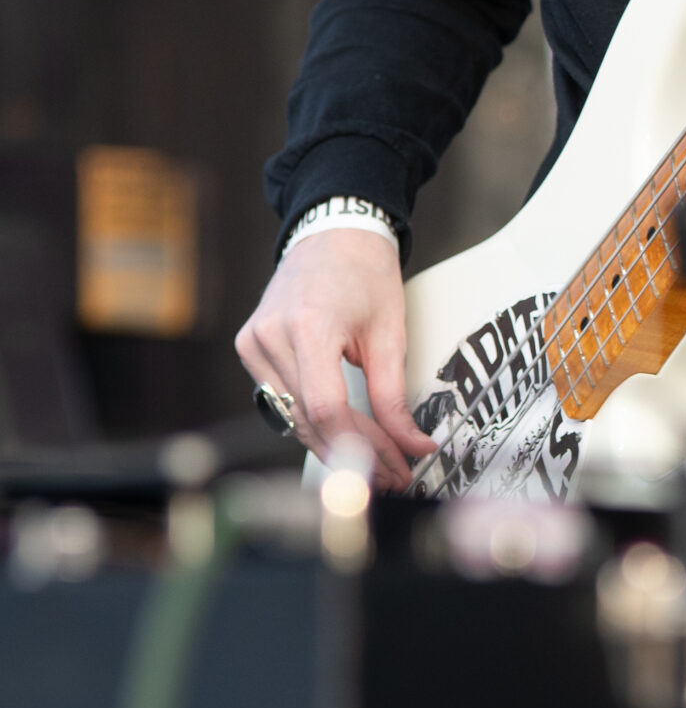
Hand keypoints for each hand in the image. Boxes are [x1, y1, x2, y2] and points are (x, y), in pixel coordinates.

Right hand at [236, 232, 432, 491]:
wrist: (333, 233)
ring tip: (378, 462)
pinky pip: (281, 400)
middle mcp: (271, 336)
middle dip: (356, 455)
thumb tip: (414, 446)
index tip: (399, 466)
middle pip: (311, 419)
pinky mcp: (249, 347)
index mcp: (310, 327)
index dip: (365, 447)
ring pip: (294, 417)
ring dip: (335, 445)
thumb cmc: (366, 274)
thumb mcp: (390, 333)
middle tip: (396, 473)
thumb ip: (395, 396)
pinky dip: (313, 420)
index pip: (328, 408)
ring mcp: (253, 342)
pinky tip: (344, 436)